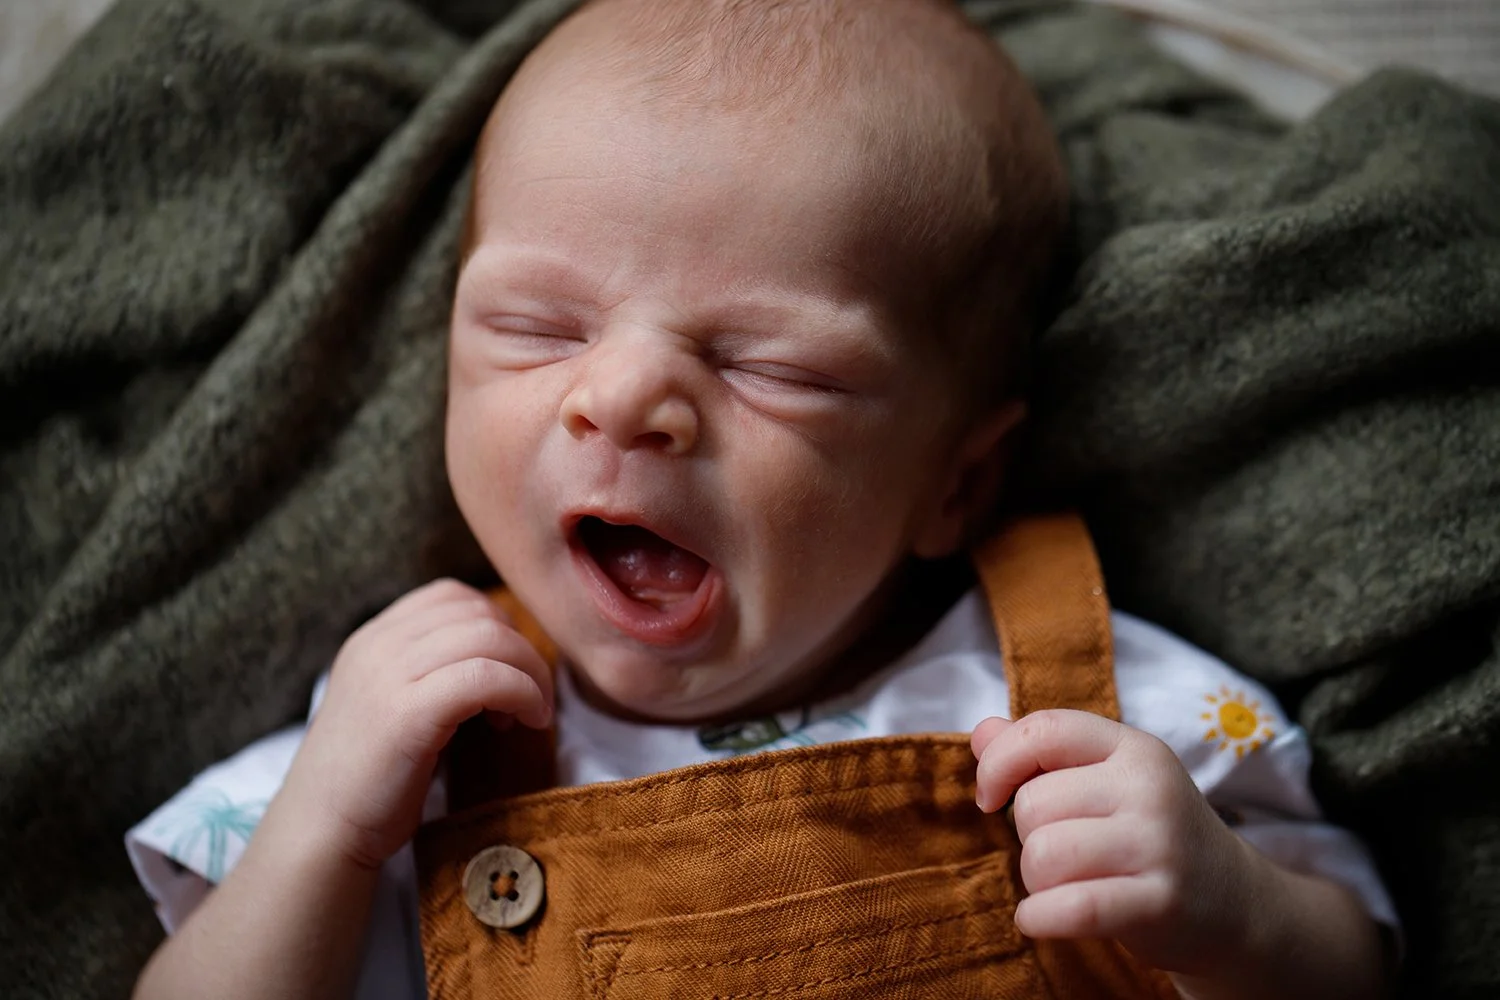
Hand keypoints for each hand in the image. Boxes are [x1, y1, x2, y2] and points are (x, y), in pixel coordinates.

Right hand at [280, 579, 553, 869]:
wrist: (319, 835)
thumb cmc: (368, 782)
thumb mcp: (394, 706)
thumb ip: (431, 674)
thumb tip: (503, 660)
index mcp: (372, 639)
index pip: (451, 596)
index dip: (496, 625)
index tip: (506, 671)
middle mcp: (377, 645)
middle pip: (478, 612)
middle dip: (521, 650)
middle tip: (529, 699)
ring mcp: (388, 675)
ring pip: (489, 637)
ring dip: (529, 672)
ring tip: (530, 714)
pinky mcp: (407, 713)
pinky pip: (486, 677)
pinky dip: (522, 693)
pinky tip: (525, 722)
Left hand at [971, 709, 1262, 975]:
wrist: (1236, 905)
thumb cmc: (1151, 835)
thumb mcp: (1108, 782)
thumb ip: (1041, 754)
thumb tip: (982, 733)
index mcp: (1134, 748)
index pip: (1044, 730)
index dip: (999, 762)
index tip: (990, 796)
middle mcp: (1150, 788)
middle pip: (1032, 804)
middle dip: (1027, 836)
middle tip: (1064, 854)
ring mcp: (1159, 845)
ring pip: (1042, 855)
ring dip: (1035, 881)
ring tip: (1063, 886)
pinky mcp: (1160, 902)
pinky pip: (1071, 907)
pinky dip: (1039, 917)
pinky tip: (1039, 918)